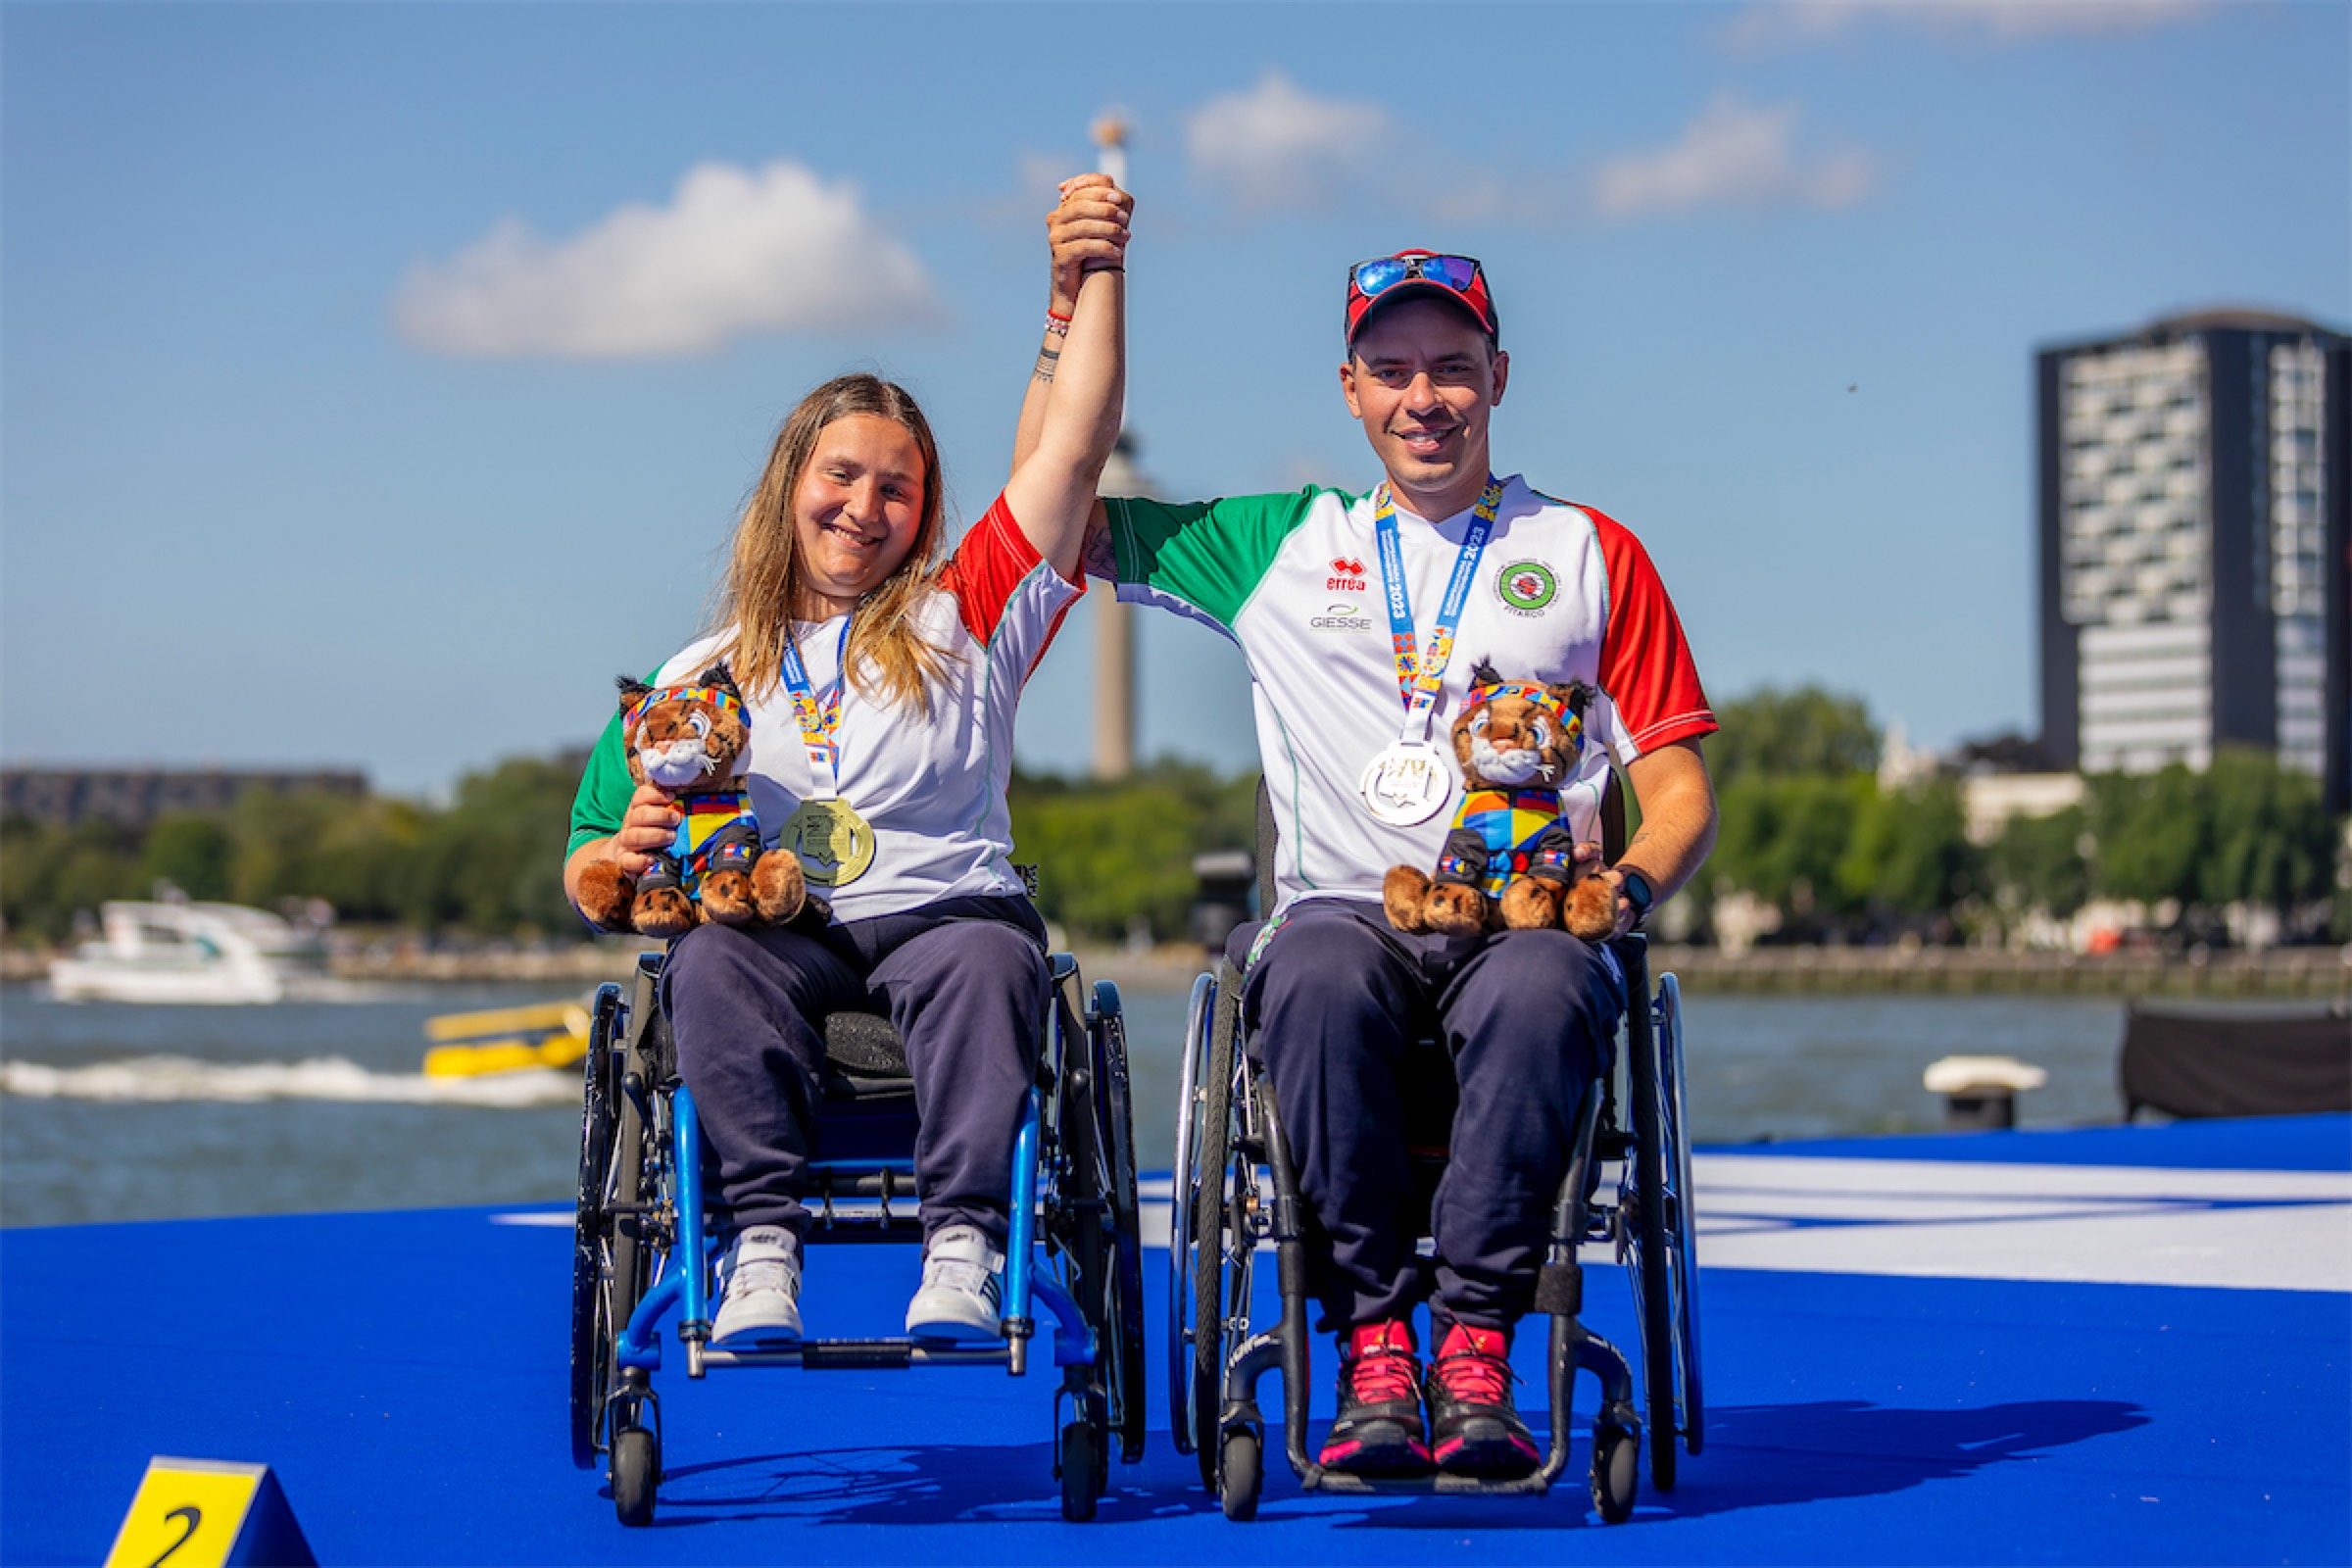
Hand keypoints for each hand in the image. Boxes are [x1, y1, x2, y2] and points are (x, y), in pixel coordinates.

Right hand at [608, 782, 678, 876]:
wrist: (630, 853)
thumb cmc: (653, 830)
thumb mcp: (662, 815)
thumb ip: (673, 806)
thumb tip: (688, 792)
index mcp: (638, 808)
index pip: (641, 795)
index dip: (655, 794)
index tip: (671, 797)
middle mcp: (630, 823)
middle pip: (639, 815)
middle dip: (660, 816)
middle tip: (676, 820)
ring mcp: (625, 842)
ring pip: (633, 837)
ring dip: (654, 837)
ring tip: (671, 838)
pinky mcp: (624, 860)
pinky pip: (627, 860)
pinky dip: (639, 861)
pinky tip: (651, 859)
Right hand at [1047, 174, 1131, 315]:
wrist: (1076, 286)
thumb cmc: (1090, 254)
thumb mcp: (1096, 228)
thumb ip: (1103, 209)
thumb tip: (1117, 193)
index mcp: (1064, 209)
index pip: (1080, 191)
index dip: (1099, 191)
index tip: (1118, 197)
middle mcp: (1056, 220)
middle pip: (1081, 206)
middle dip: (1106, 209)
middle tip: (1125, 218)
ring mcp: (1056, 238)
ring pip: (1084, 226)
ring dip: (1109, 229)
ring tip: (1126, 236)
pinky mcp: (1061, 256)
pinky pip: (1085, 247)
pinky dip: (1104, 247)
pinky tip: (1117, 252)